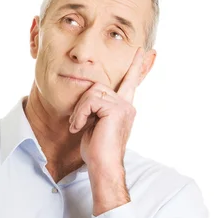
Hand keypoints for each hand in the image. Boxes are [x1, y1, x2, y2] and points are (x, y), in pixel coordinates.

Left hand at [68, 47, 144, 168]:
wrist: (103, 166)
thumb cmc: (97, 151)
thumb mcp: (95, 124)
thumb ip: (96, 108)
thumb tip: (89, 96)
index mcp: (124, 107)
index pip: (130, 83)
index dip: (136, 66)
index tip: (142, 51)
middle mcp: (127, 105)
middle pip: (97, 87)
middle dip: (82, 103)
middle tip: (75, 123)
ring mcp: (123, 107)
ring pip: (92, 92)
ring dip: (79, 110)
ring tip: (77, 126)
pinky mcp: (116, 110)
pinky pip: (90, 101)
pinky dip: (79, 114)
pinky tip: (78, 127)